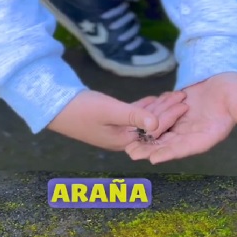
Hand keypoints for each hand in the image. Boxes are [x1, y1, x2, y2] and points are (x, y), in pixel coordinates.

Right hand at [46, 89, 187, 150]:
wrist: (52, 106)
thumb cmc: (80, 109)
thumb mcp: (110, 110)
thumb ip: (134, 116)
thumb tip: (157, 124)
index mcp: (124, 141)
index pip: (154, 129)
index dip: (170, 114)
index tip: (184, 101)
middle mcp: (122, 140)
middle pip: (150, 126)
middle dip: (167, 111)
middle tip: (183, 96)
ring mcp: (114, 131)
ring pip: (141, 119)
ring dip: (157, 108)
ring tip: (173, 95)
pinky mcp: (107, 122)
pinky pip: (131, 115)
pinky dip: (142, 108)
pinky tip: (152, 99)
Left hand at [125, 72, 236, 164]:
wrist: (223, 76)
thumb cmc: (233, 87)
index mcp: (212, 133)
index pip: (189, 146)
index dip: (172, 152)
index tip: (154, 158)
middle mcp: (196, 133)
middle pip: (172, 145)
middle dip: (152, 150)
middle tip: (132, 154)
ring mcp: (186, 126)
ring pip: (163, 137)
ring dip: (146, 142)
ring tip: (128, 147)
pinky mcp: (178, 118)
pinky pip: (160, 125)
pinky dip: (147, 129)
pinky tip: (131, 132)